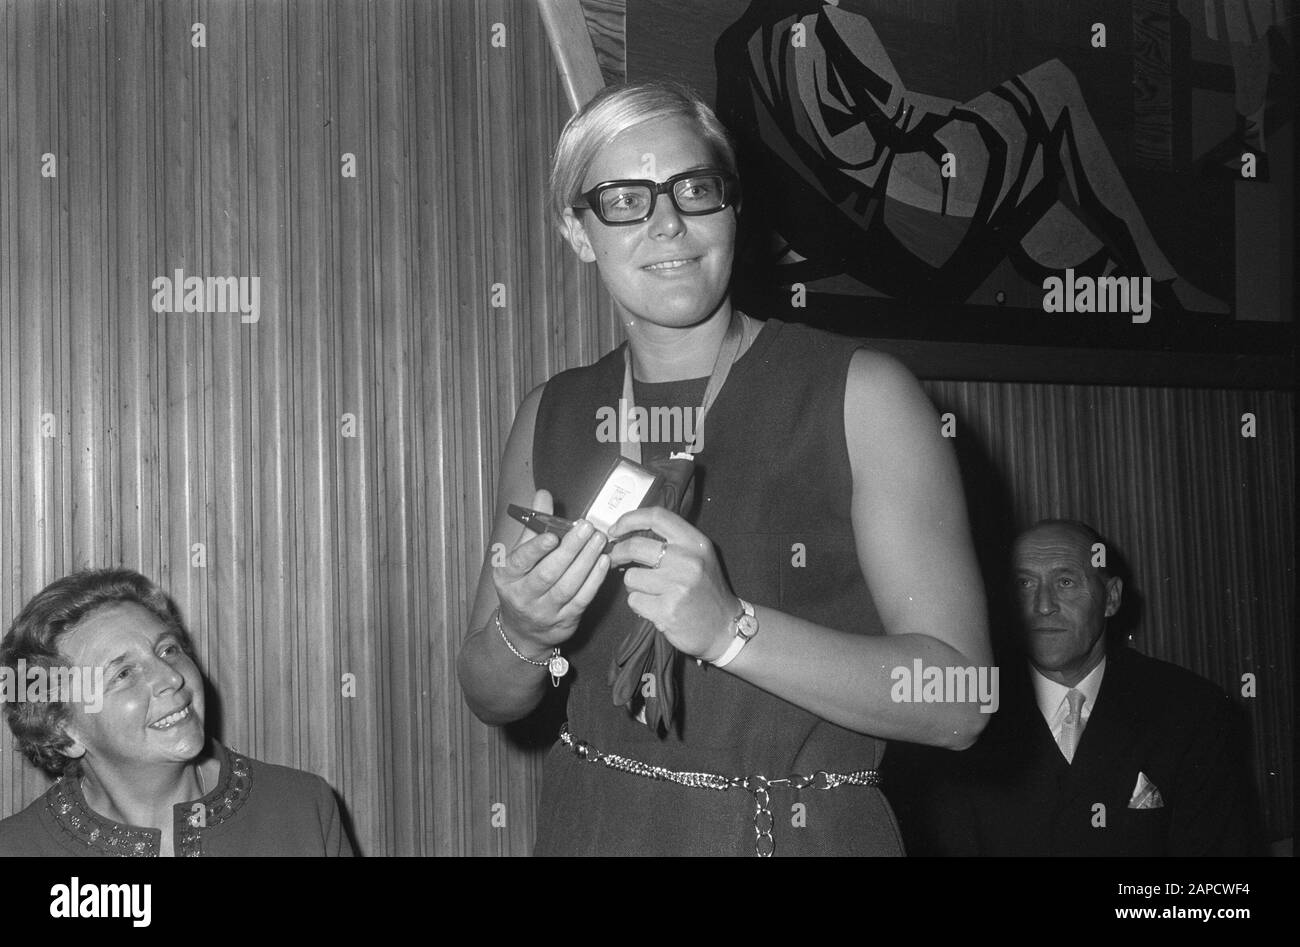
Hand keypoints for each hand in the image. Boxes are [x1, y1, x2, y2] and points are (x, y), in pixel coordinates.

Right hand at [493, 489, 609, 652]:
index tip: (553, 535)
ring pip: (567, 586)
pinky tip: (603, 562)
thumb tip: (543, 494)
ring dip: (586, 562)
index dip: (536, 549)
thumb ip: (534, 525)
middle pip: (548, 573)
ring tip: (599, 540)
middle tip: (587, 528)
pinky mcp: (564, 621)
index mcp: (506, 575)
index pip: (519, 561)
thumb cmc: (523, 582)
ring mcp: (543, 611)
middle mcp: (522, 595)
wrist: (523, 629)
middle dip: (570, 550)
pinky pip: (581, 599)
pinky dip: (594, 580)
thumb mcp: (520, 555)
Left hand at [607, 507, 736, 661]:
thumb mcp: (699, 556)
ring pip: (631, 577)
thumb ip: (672, 541)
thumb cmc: (706, 590)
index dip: (630, 519)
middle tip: (614, 559)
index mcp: (696, 543)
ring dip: (633, 586)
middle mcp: (688, 561)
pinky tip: (654, 607)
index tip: (615, 529)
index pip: (657, 517)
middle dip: (618, 553)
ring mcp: (678, 586)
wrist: (724, 628)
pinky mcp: (667, 611)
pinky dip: (639, 605)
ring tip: (650, 592)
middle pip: (635, 546)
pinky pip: (634, 601)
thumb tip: (628, 532)